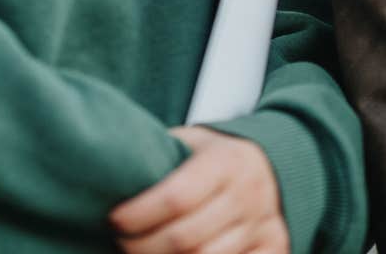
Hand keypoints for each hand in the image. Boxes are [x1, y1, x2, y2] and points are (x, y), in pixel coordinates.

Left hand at [109, 125, 289, 253]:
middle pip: (185, 239)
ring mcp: (264, 226)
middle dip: (142, 246)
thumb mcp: (192, 141)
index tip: (114, 218)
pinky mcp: (276, 248)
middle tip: (122, 241)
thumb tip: (109, 173)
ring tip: (142, 252)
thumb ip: (160, 155)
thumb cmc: (216, 155)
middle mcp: (248, 195)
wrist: (276, 162)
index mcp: (226, 162)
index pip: (175, 198)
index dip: (138, 215)